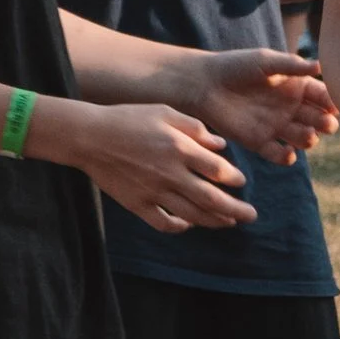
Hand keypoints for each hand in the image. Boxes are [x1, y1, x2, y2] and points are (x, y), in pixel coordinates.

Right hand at [60, 100, 251, 229]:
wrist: (88, 136)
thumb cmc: (127, 119)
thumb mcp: (163, 111)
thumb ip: (194, 127)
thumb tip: (220, 145)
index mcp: (179, 148)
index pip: (218, 170)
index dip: (235, 178)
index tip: (241, 181)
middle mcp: (170, 174)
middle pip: (212, 199)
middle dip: (236, 210)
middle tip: (251, 215)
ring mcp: (153, 192)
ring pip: (192, 215)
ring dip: (215, 221)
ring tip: (229, 223)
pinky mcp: (137, 204)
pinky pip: (163, 223)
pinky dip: (179, 227)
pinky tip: (188, 224)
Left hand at [189, 48, 338, 162]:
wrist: (203, 84)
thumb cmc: (234, 66)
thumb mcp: (265, 61)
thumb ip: (292, 66)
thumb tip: (322, 67)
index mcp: (296, 87)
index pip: (322, 97)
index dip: (331, 102)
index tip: (335, 106)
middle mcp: (290, 108)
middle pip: (318, 120)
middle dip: (325, 124)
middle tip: (325, 124)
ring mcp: (276, 126)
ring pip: (303, 139)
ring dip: (309, 140)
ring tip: (307, 136)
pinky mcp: (259, 142)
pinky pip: (279, 154)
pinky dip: (286, 157)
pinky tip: (287, 153)